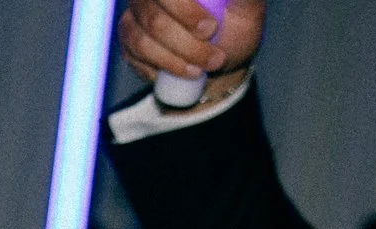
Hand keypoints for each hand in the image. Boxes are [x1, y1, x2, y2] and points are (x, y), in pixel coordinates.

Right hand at [117, 0, 264, 87]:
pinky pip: (135, 57)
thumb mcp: (247, 7)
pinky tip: (183, 73)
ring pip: (143, 42)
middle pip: (155, 19)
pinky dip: (161, 69)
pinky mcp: (128, 40)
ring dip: (175, 62)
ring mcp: (135, 15)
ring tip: (203, 70)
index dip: (185, 11)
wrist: (219, 58)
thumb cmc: (236, 27)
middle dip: (186, 45)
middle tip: (215, 58)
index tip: (210, 29)